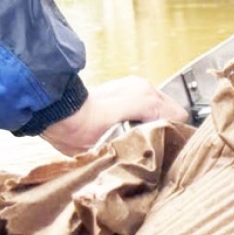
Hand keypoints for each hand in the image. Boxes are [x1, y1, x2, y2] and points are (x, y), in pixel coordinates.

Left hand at [40, 76, 184, 154]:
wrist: (54, 113)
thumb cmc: (78, 130)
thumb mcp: (115, 143)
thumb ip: (144, 144)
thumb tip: (162, 150)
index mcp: (146, 99)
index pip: (180, 118)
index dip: (173, 134)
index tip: (163, 147)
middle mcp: (144, 88)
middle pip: (172, 111)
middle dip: (165, 127)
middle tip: (150, 144)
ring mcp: (135, 85)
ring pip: (161, 107)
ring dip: (154, 121)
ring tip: (138, 136)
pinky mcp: (125, 86)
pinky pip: (148, 102)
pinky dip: (145, 114)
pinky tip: (130, 126)